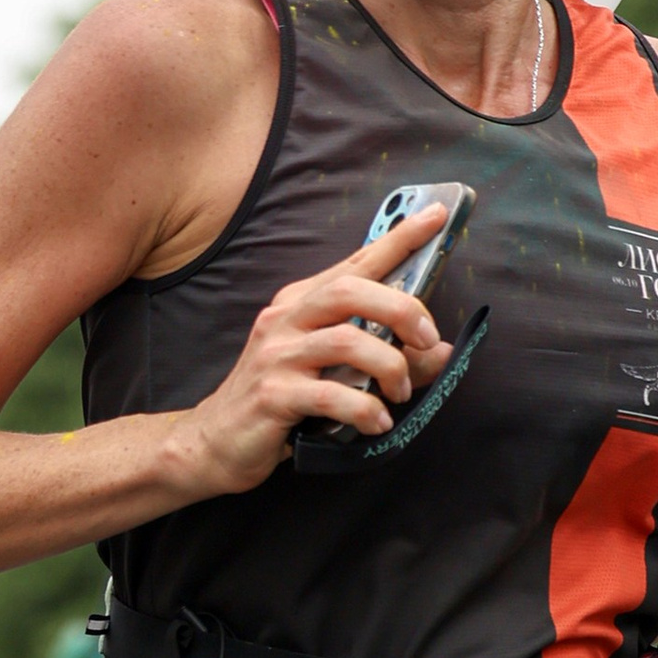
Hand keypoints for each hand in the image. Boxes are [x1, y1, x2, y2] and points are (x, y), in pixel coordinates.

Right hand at [171, 203, 454, 496]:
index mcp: (302, 304)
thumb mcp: (336, 375)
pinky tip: (376, 423)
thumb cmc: (282, 404)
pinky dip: (364, 409)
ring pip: (346, 341)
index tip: (436, 215)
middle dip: (401, 309)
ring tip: (399, 393)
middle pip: (350, 290)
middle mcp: (286, 319)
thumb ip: (388, 358)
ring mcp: (276, 355)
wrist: (216, 442)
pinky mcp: (272, 394)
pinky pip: (330, 395)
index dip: (398, 238)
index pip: (356, 261)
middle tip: (428, 339)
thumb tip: (441, 351)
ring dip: (389, 367)